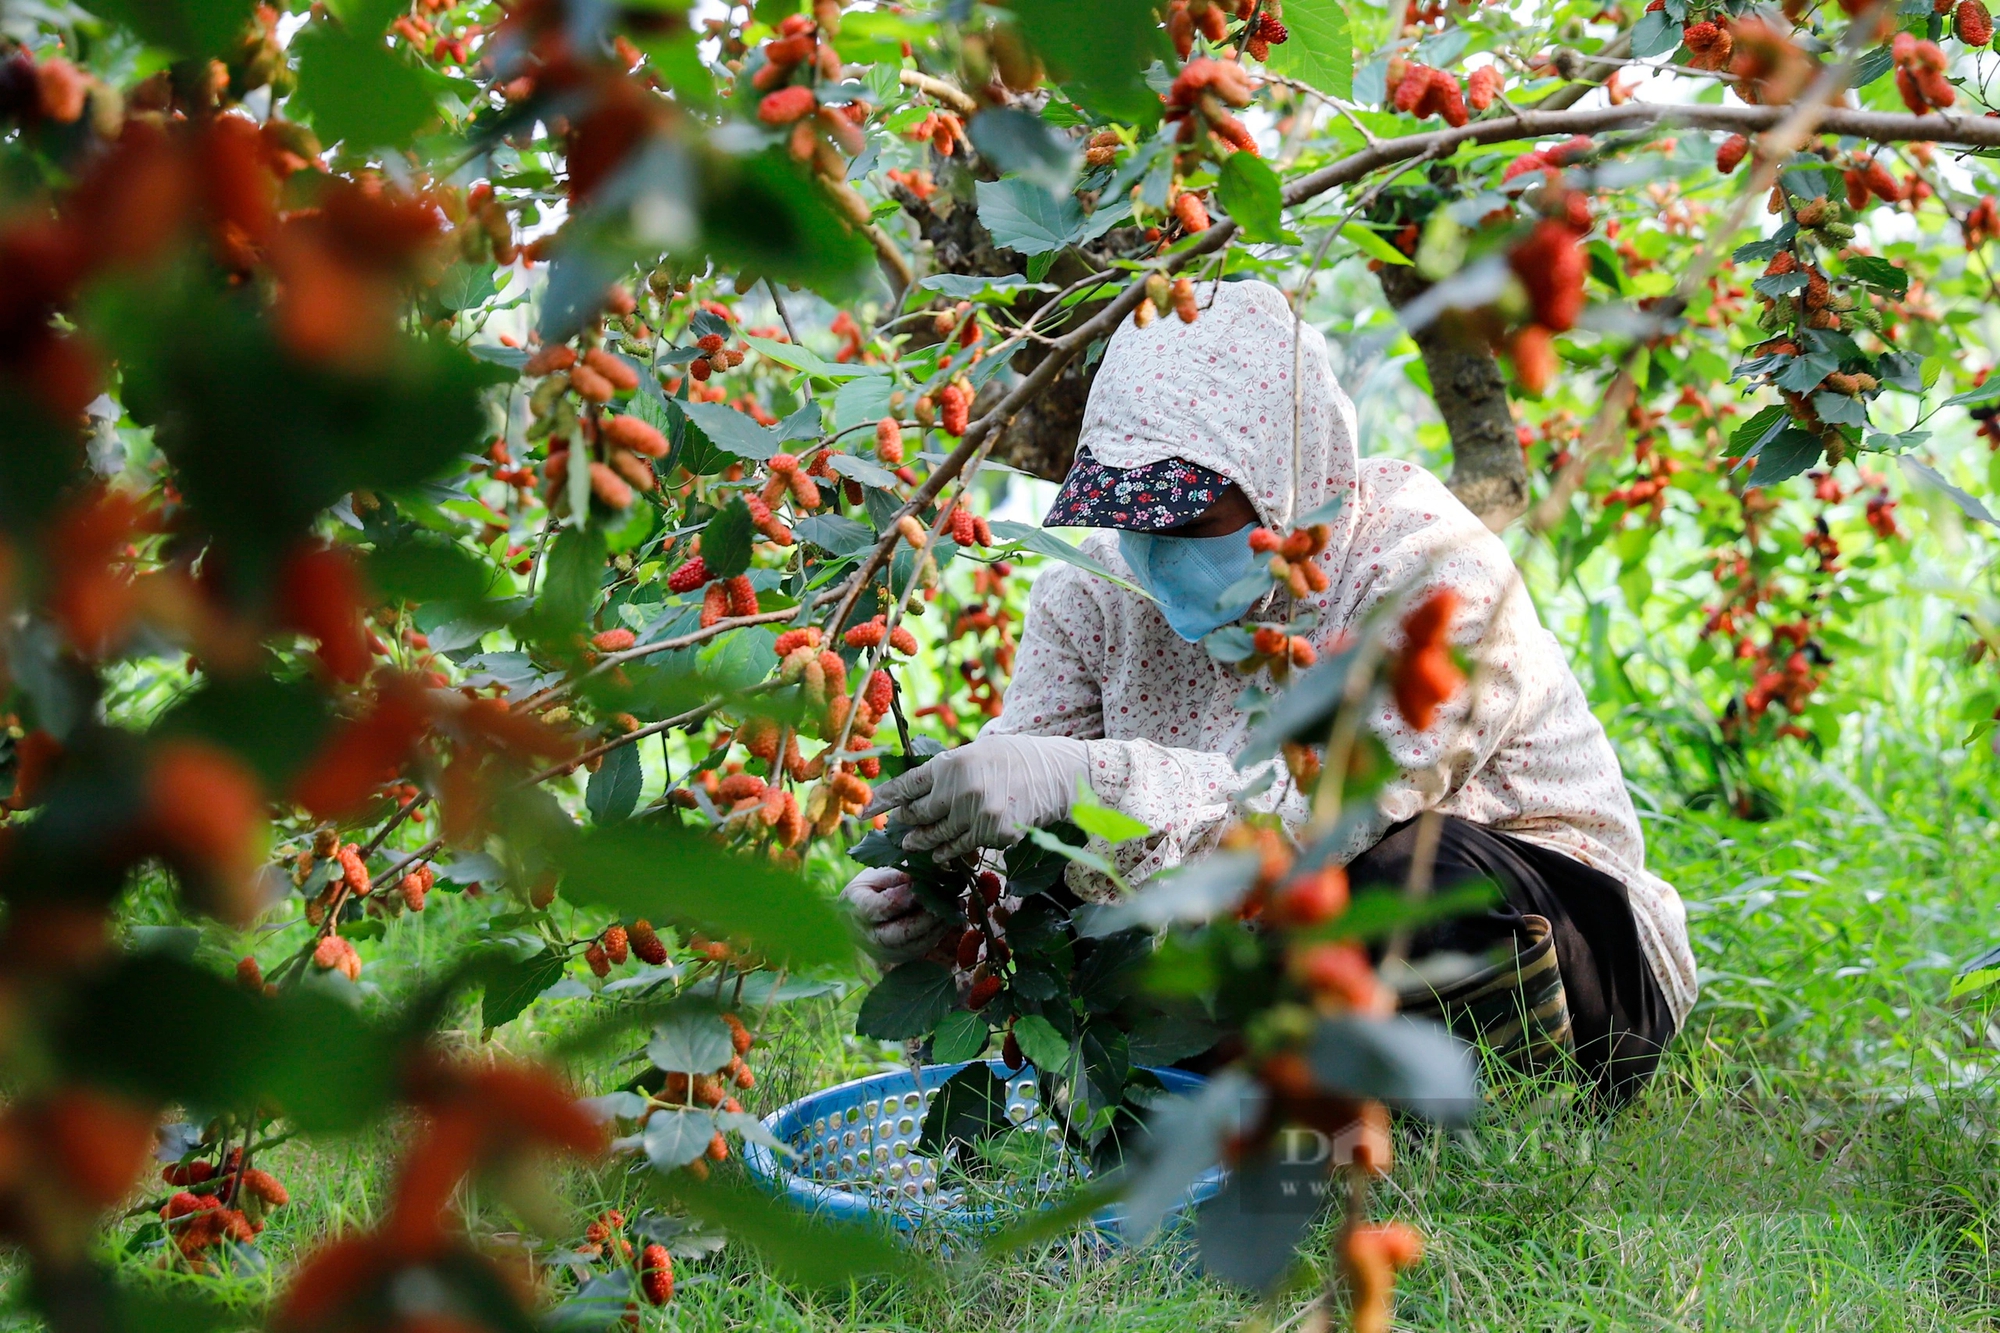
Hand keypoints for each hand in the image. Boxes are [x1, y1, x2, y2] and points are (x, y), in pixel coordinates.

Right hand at [841, 868, 950, 963]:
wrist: (858, 914)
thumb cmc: (869, 888)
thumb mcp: (877, 875)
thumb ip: (898, 876)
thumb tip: (924, 876)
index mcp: (856, 908)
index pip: (881, 907)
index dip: (904, 897)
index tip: (923, 886)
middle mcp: (867, 935)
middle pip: (900, 932)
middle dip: (927, 917)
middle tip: (947, 899)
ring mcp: (882, 951)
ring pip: (914, 944)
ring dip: (938, 926)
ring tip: (955, 906)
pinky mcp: (898, 957)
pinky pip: (921, 949)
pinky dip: (938, 933)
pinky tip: (950, 917)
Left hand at [863, 734, 1090, 860]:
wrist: (1057, 774)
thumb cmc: (1017, 758)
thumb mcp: (978, 751)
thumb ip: (947, 769)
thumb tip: (917, 788)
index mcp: (952, 763)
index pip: (906, 786)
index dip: (882, 800)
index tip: (864, 811)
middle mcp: (960, 789)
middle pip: (916, 814)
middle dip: (903, 822)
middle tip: (897, 825)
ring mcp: (976, 814)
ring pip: (935, 837)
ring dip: (919, 842)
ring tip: (912, 844)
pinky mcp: (993, 834)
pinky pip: (960, 849)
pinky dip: (946, 854)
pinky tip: (939, 854)